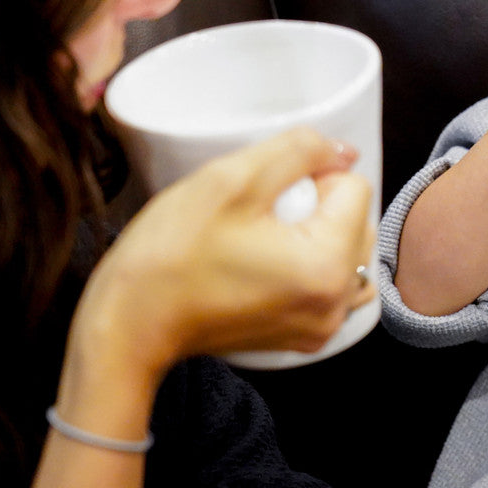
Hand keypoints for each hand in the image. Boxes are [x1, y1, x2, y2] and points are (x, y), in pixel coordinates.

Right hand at [74, 127, 375, 382]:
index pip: (355, 187)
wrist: (130, 325)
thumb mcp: (230, 179)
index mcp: (327, 267)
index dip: (310, 176)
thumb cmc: (169, 254)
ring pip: (348, 250)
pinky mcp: (305, 337)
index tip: (263, 195)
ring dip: (317, 233)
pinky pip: (331, 282)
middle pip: (357, 220)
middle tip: (259, 216)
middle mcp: (336, 305)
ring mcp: (323, 327)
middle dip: (317, 205)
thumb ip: (298, 151)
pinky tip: (264, 262)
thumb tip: (344, 151)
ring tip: (263, 239)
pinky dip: (310, 263)